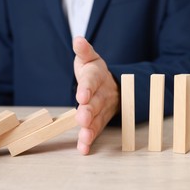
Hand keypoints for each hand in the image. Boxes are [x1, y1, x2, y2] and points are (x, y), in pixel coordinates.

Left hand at [73, 37, 119, 154]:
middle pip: (96, 103)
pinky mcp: (100, 120)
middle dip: (89, 111)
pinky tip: (83, 149)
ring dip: (91, 129)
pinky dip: (90, 140)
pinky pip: (96, 130)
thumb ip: (84, 51)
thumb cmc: (94, 71)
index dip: (87, 88)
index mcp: (97, 76)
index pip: (92, 82)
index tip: (81, 96)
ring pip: (98, 119)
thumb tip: (78, 40)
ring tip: (84, 138)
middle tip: (82, 118)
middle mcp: (102, 94)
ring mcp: (103, 108)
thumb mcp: (90, 58)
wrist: (111, 85)